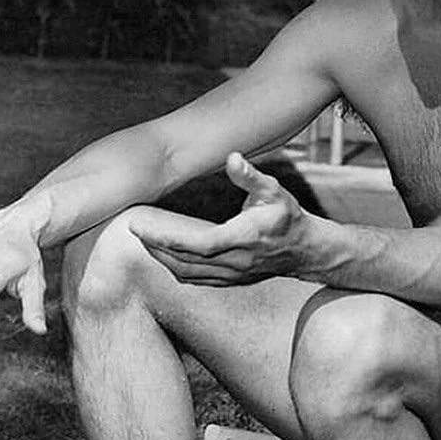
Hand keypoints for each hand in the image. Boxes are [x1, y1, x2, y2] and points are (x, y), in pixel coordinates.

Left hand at [128, 152, 311, 285]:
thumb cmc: (288, 217)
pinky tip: (165, 256)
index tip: (140, 227)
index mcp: (242, 238)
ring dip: (162, 259)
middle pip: (184, 262)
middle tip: (134, 229)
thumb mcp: (274, 191)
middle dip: (154, 247)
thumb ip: (251, 176)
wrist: (306, 250)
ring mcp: (232, 275)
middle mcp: (235, 262)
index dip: (165, 239)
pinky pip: (196, 280)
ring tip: (144, 241)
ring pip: (187, 274)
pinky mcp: (231, 280)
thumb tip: (233, 158)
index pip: (197, 244)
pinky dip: (176, 269)